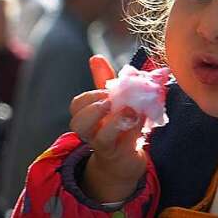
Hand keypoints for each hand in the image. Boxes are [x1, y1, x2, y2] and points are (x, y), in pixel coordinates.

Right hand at [70, 56, 147, 202]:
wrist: (125, 160)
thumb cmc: (117, 126)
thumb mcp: (112, 101)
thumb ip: (103, 81)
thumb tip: (95, 57)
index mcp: (87, 118)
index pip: (76, 105)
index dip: (90, 97)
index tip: (107, 92)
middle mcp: (92, 134)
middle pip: (78, 124)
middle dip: (93, 109)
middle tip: (110, 102)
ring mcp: (107, 147)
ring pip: (99, 138)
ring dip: (113, 123)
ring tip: (127, 112)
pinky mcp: (122, 155)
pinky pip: (124, 144)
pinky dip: (133, 128)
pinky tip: (141, 117)